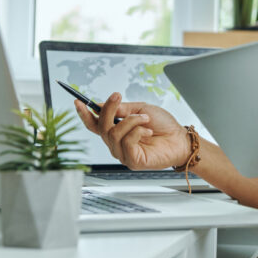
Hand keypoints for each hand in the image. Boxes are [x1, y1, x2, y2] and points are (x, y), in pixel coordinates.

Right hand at [74, 93, 189, 169]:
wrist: (180, 139)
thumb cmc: (163, 125)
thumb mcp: (141, 109)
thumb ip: (122, 109)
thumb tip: (102, 105)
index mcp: (117, 130)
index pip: (94, 124)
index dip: (84, 114)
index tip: (77, 101)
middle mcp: (116, 143)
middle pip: (101, 126)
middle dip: (109, 109)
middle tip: (117, 96)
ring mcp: (123, 153)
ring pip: (113, 133)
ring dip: (131, 121)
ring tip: (145, 119)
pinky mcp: (132, 161)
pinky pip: (126, 142)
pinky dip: (138, 131)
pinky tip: (148, 132)